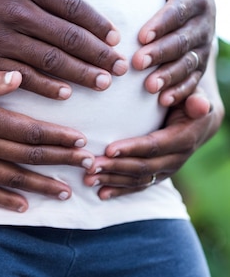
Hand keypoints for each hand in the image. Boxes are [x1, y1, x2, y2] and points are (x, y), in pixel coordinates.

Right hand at [0, 0, 128, 99]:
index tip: (113, 37)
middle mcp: (14, 11)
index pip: (71, 6)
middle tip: (119, 68)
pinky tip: (63, 93)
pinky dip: (43, 87)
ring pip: (47, 61)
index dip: (96, 23)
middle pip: (67, 38)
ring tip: (102, 84)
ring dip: (78, 74)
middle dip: (97, 55)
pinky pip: (18, 76)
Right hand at [0, 61, 94, 212]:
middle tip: (86, 166)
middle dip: (58, 161)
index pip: (27, 130)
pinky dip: (2, 200)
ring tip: (65, 191)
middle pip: (25, 156)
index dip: (56, 137)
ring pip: (9, 177)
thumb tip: (18, 78)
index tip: (81, 141)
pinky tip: (21, 206)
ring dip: (39, 185)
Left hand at [83, 87, 223, 198]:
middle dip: (115, 167)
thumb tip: (200, 105)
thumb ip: (196, 100)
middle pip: (143, 166)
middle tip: (90, 165)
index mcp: (184, 138)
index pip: (155, 145)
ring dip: (112, 180)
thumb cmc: (188, 100)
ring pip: (139, 179)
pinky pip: (139, 186)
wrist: (199, 121)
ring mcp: (167, 170)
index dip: (132, 148)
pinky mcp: (158, 175)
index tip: (108, 148)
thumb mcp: (196, 96)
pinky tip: (101, 193)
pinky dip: (120, 191)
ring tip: (88, 179)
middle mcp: (176, 158)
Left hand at [133, 0, 215, 105]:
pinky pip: (192, 80)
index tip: (140, 35)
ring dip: (169, 75)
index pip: (178, 12)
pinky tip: (162, 100)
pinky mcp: (199, 64)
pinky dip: (179, 91)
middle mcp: (203, 24)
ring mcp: (203, 46)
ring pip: (188, 63)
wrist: (193, 3)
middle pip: (183, 41)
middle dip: (161, 53)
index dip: (161, 24)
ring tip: (149, 86)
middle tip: (137, 62)